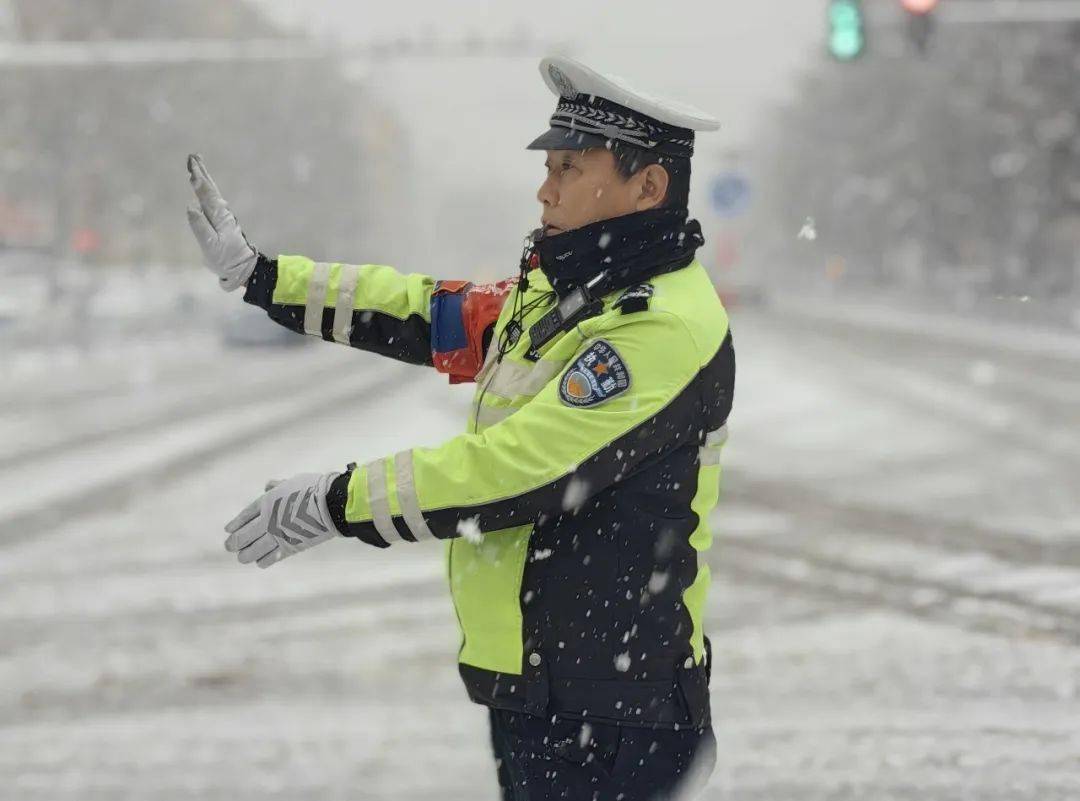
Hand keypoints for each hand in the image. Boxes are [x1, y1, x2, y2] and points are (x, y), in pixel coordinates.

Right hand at [186, 153, 257, 291]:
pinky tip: (202, 187)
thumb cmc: (226, 258)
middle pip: (209, 189)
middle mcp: (221, 212)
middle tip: (192, 156)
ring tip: (196, 164)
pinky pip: (210, 200)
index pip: (206, 195)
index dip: (199, 182)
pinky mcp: (220, 221)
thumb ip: (200, 226)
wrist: (242, 267)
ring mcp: (221, 216)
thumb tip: (190, 207)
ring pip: (211, 192)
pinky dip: (205, 190)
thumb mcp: (211, 245)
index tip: (192, 168)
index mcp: (219, 216)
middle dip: (200, 173)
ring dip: (203, 178)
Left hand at [224, 472, 342, 567]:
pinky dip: (263, 560)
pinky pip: (270, 558)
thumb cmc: (313, 488)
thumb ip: (277, 486)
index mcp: (267, 502)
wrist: (330, 503)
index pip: (244, 516)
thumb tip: (268, 485)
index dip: (235, 524)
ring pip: (253, 551)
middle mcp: (268, 520)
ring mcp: (278, 535)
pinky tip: (260, 562)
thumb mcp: (291, 482)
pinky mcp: (290, 547)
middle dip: (234, 542)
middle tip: (229, 547)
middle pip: (243, 536)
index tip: (228, 530)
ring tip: (242, 557)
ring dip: (245, 555)